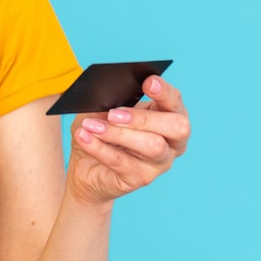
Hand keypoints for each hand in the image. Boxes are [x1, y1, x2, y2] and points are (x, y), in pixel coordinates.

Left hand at [65, 75, 190, 207]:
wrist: (86, 168)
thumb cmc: (101, 132)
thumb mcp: (102, 110)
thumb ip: (110, 100)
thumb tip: (106, 92)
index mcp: (168, 116)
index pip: (175, 102)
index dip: (165, 92)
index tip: (148, 82)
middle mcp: (172, 141)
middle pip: (176, 127)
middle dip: (144, 117)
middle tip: (114, 113)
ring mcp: (159, 163)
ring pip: (152, 146)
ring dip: (119, 134)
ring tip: (92, 126)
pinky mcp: (141, 178)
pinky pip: (122, 162)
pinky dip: (99, 148)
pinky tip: (84, 137)